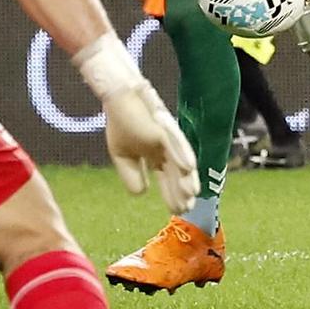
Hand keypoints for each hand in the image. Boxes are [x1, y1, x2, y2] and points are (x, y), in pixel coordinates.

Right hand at [102, 82, 198, 212]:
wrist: (118, 97)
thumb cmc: (121, 123)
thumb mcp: (122, 156)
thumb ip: (131, 175)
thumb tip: (141, 194)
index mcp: (155, 155)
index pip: (166, 179)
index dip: (171, 194)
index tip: (176, 211)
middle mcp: (165, 149)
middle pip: (176, 175)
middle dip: (180, 192)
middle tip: (186, 209)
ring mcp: (167, 139)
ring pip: (180, 161)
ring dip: (186, 178)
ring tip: (191, 194)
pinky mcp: (165, 127)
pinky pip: (176, 142)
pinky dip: (182, 154)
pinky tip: (187, 168)